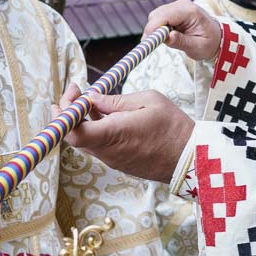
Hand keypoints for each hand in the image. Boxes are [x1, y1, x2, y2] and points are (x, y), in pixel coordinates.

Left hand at [64, 89, 195, 181]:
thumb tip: (93, 98)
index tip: (72, 93)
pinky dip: (95, 129)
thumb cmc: (174, 127)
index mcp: (114, 133)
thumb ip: (116, 100)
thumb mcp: (149, 100)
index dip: (64, 114)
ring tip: (92, 99)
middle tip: (75, 91)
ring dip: (82, 120)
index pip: (74, 132)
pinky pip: (99, 146)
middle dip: (69, 112)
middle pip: (74, 136)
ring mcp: (113, 160)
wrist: (191, 158)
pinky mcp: (120, 163)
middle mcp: (109, 151)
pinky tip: (105, 114)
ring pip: (86, 140)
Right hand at [147, 0, 221, 62]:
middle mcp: (182, 5)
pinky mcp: (173, 10)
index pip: (165, 16)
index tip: (147, 42)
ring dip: (156, 30)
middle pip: (157, 15)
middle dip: (152, 30)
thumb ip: (182, 42)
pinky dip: (158, 28)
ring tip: (166, 41)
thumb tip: (167, 37)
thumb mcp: (198, 47)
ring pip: (155, 16)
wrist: (217, 37)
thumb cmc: (209, 42)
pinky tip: (167, 36)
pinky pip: (159, 18)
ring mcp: (177, 6)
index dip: (153, 28)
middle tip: (154, 45)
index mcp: (191, 11)